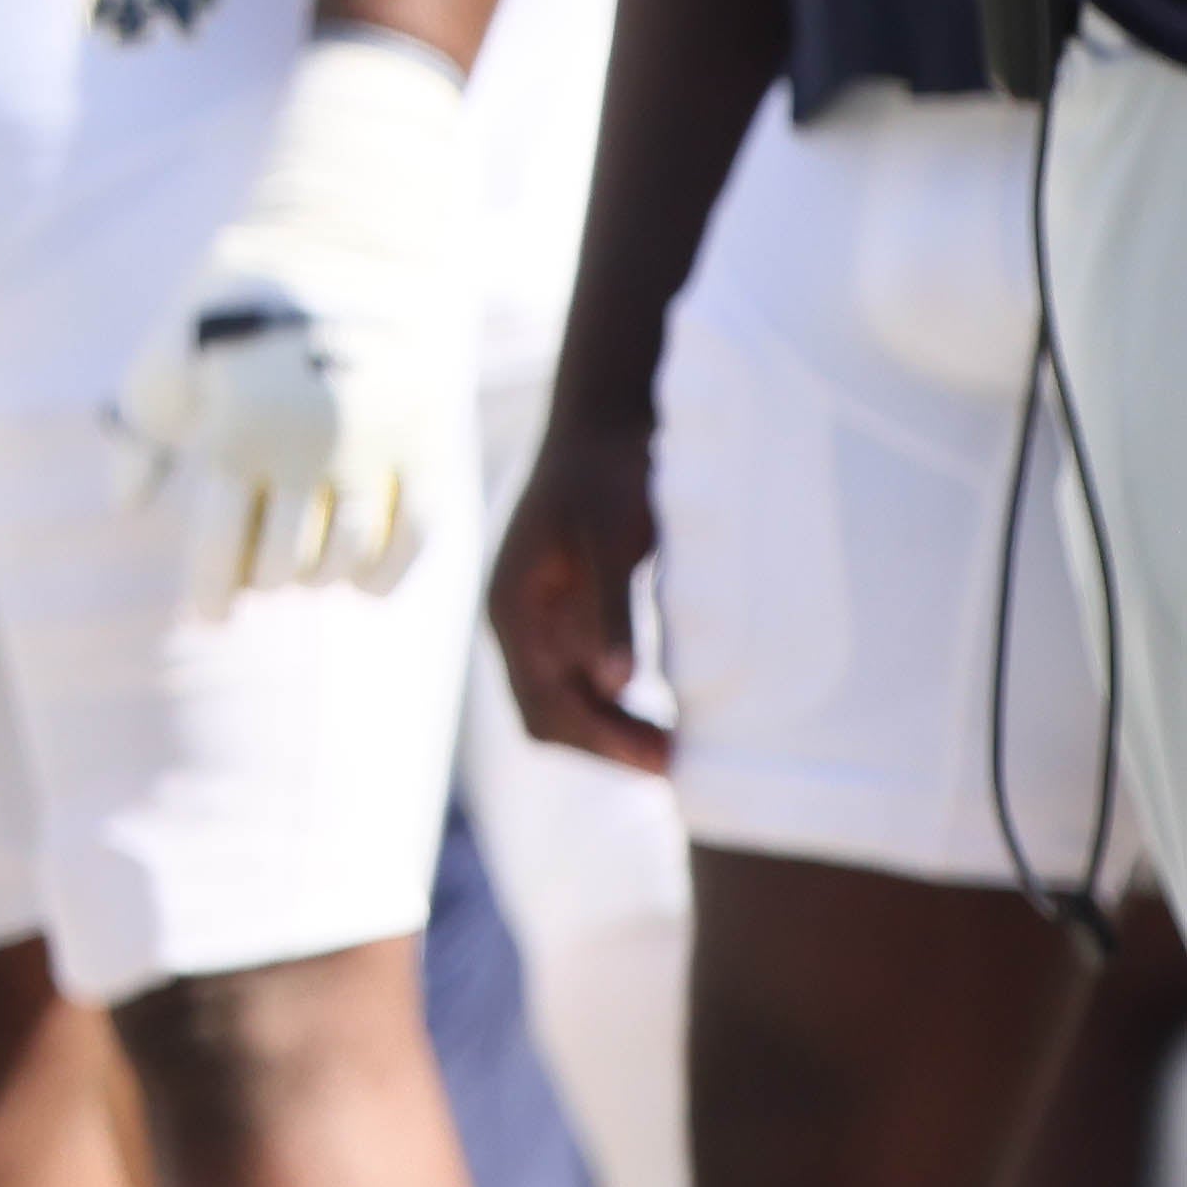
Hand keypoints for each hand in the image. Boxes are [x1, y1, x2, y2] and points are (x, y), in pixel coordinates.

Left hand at [114, 29, 475, 602]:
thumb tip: (126, 507)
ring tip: (306, 575)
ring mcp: (375, 446)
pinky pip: (420, 533)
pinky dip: (389, 572)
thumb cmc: (231, 308)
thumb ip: (139, 436)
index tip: (209, 621)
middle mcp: (307, 448)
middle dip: (265, 580)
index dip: (211, 595)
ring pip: (348, 557)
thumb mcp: (165, 361)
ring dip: (321, 579)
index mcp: (234, 432)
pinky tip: (364, 584)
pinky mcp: (429, 436)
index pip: (220, 549)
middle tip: (258, 580)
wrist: (344, 239)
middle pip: (285, 563)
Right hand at [486, 399, 669, 773]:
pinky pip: (581, 676)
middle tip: (675, 767)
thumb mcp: (614, 539)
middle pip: (548, 715)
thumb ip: (609, 611)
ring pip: (563, 701)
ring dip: (610, 730)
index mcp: (512, 611)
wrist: (605, 419)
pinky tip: (660, 707)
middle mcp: (516, 624)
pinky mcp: (565, 610)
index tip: (662, 763)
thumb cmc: (610, 473)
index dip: (600, 742)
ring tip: (673, 749)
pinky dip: (615, 703)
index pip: (546, 706)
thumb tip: (614, 684)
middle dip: (605, 746)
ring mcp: (537, 619)